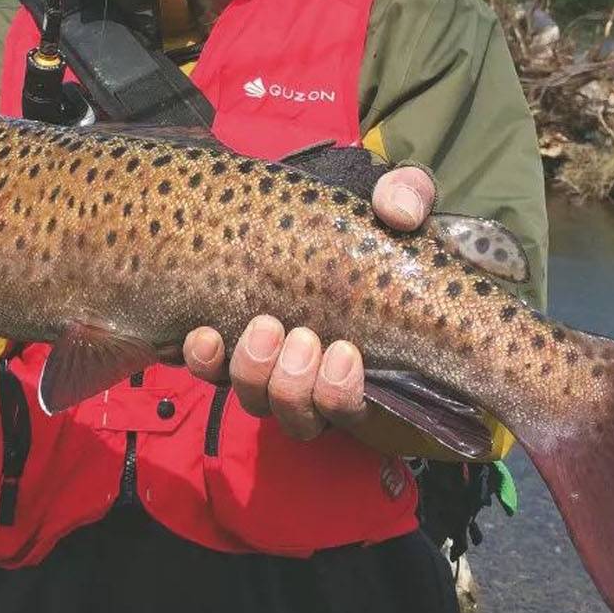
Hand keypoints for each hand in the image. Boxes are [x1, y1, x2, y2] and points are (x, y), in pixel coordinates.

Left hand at [182, 165, 435, 439]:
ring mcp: (275, 369)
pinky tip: (204, 336)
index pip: (353, 407)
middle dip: (295, 386)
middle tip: (301, 338)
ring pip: (259, 402)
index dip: (341, 396)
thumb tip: (397, 213)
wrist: (325, 217)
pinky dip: (206, 362)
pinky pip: (213, 374)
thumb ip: (409, 196)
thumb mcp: (398, 201)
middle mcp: (320, 380)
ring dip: (256, 374)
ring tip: (263, 327)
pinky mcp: (234, 351)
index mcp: (367, 361)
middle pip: (300, 416)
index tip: (344, 355)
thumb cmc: (370, 222)